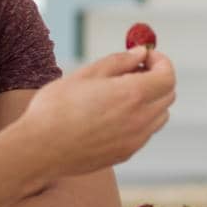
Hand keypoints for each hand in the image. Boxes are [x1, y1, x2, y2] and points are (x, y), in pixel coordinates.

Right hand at [13, 47, 176, 175]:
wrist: (38, 150)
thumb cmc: (56, 108)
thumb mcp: (86, 75)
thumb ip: (119, 62)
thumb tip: (140, 53)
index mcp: (132, 95)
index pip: (168, 76)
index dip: (161, 62)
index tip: (146, 55)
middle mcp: (140, 119)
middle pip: (168, 95)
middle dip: (157, 78)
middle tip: (133, 70)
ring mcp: (135, 140)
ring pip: (160, 115)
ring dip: (151, 100)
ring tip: (122, 92)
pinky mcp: (126, 153)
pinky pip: (146, 132)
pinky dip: (141, 118)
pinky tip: (113, 114)